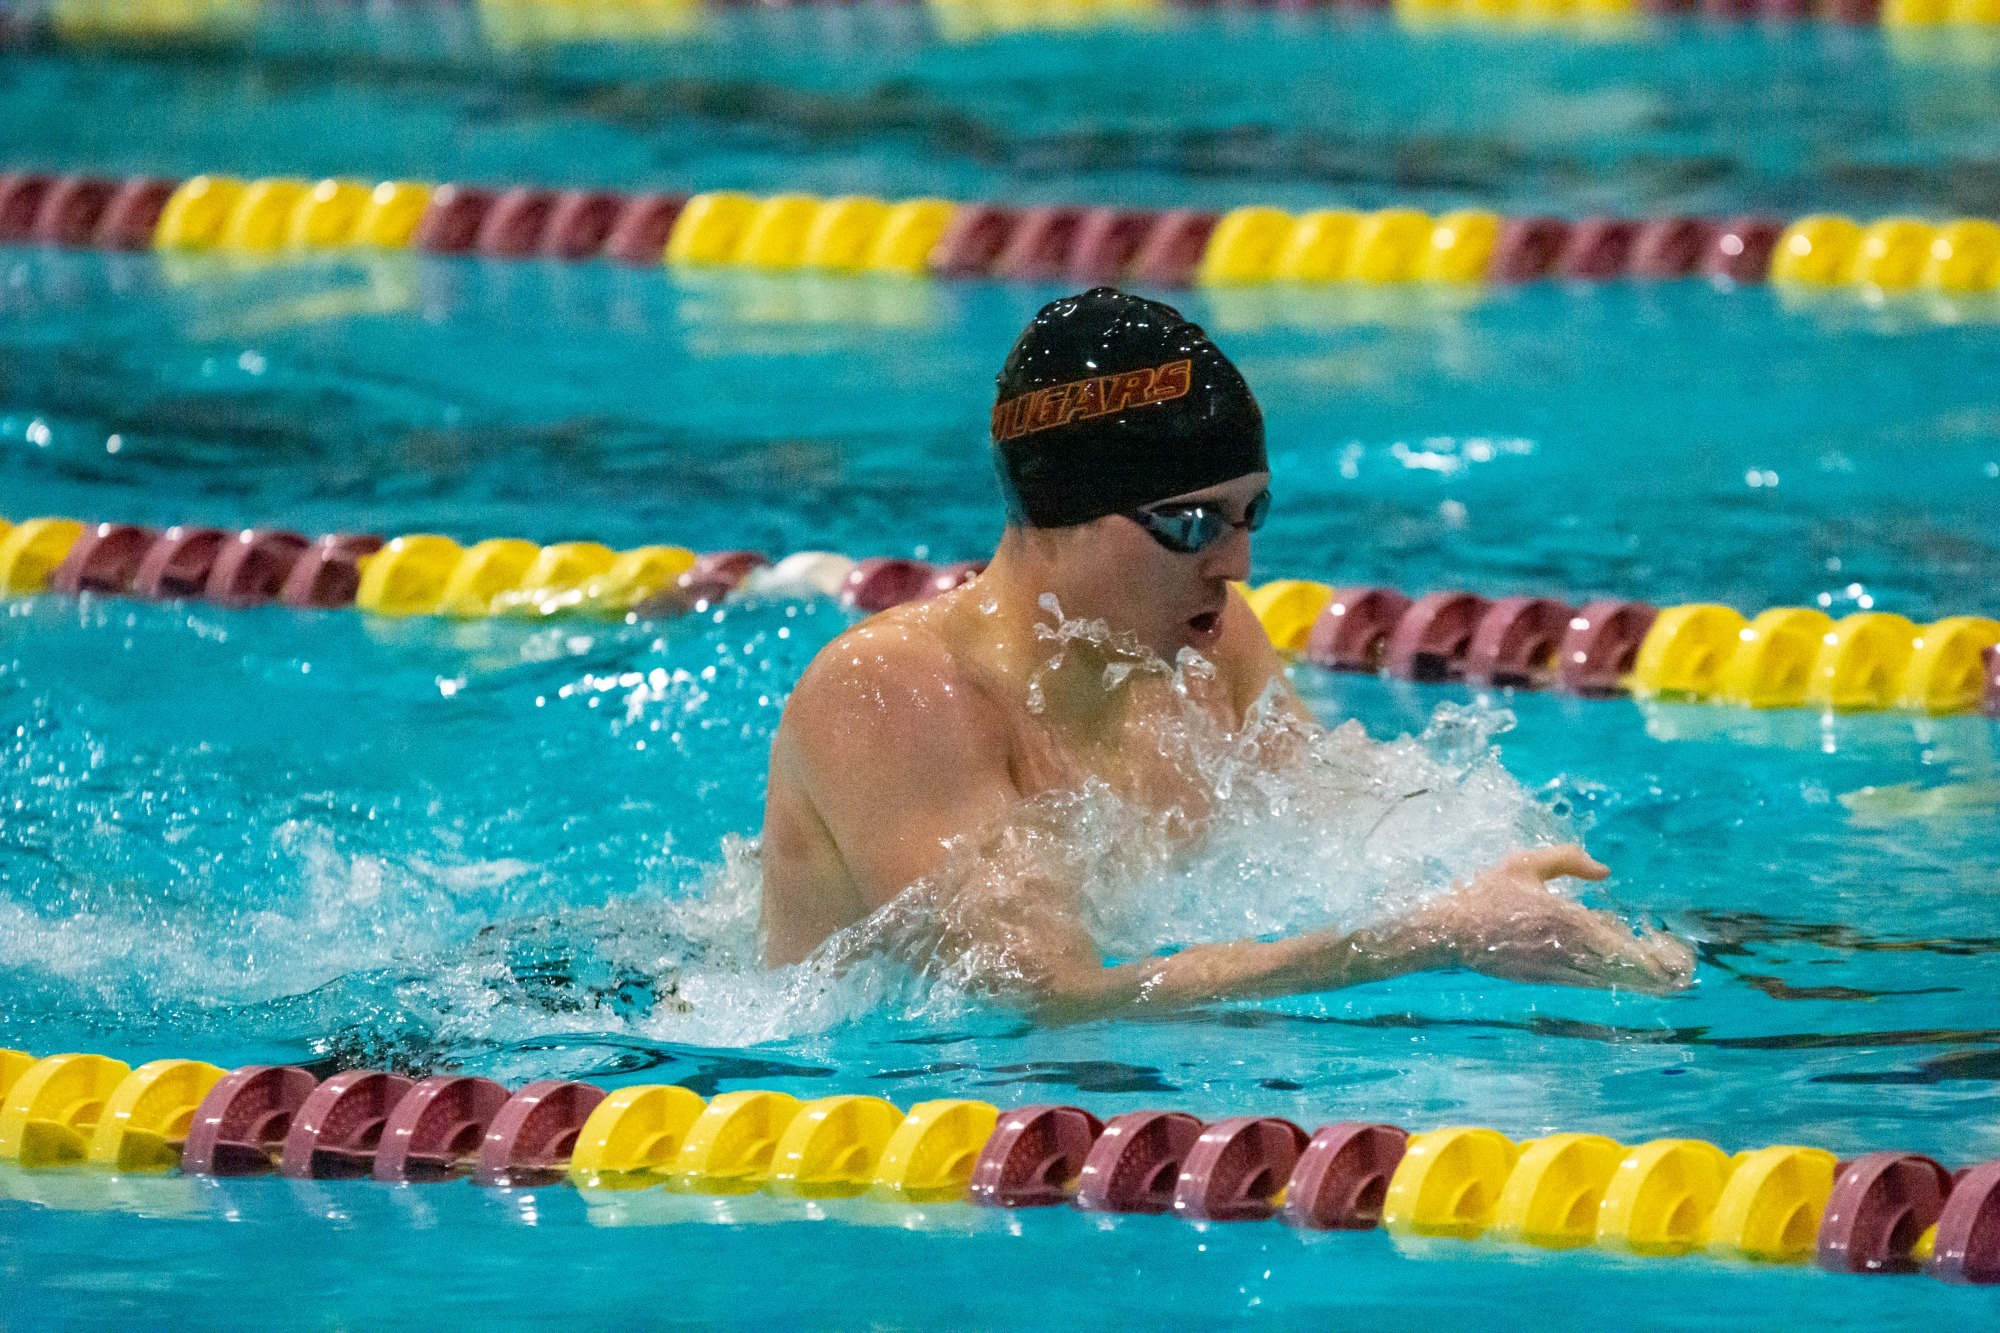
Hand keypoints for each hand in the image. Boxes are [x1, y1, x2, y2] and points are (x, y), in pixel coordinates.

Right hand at [1420, 846, 1693, 994]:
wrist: (1451, 934)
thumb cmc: (1486, 894)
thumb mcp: (1524, 864)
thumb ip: (1568, 860)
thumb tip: (1605, 871)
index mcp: (1567, 922)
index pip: (1626, 948)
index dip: (1657, 954)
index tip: (1673, 944)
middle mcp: (1567, 953)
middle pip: (1627, 973)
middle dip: (1660, 970)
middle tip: (1680, 961)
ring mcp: (1557, 971)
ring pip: (1613, 982)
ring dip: (1639, 976)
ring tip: (1661, 966)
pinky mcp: (1547, 980)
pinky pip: (1591, 981)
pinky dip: (1613, 973)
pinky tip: (1618, 959)